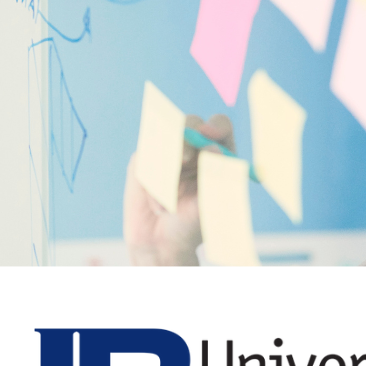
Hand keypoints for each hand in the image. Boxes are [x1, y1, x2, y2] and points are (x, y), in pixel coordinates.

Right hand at [123, 114, 234, 264]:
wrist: (162, 242)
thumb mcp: (212, 203)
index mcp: (218, 154)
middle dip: (187, 138)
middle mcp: (195, 148)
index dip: (215, 126)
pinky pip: (147, 156)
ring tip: (172, 200)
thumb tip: (215, 149)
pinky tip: (158, 202)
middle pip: (191, 124)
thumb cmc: (195, 223)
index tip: (208, 135)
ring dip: (169, 168)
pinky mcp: (145, 159)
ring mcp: (169, 151)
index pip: (220, 126)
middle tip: (186, 158)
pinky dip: (153, 179)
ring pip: (165, 138)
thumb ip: (215, 176)